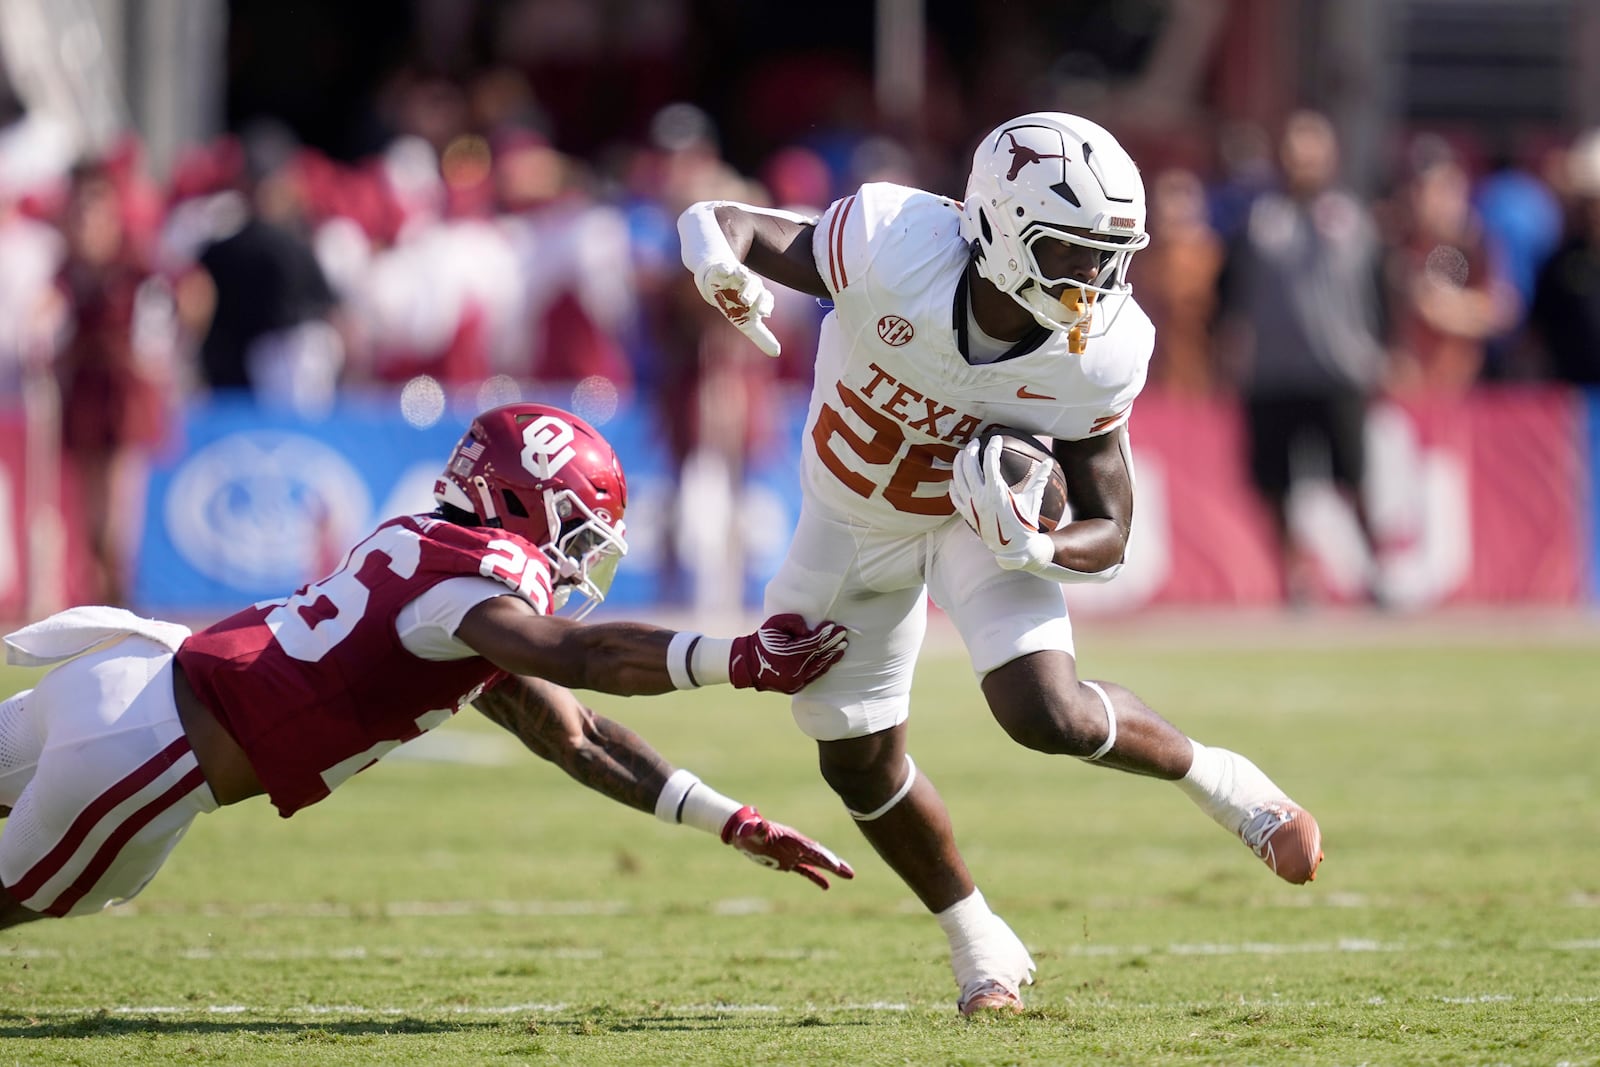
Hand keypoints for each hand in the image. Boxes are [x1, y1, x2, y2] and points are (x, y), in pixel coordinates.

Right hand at [695, 261, 780, 356]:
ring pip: (745, 277)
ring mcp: (737, 276)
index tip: (763, 314)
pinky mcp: (724, 269)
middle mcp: (750, 285)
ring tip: (741, 297)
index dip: (765, 305)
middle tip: (747, 302)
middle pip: (756, 286)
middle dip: (754, 293)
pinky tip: (728, 272)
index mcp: (757, 297)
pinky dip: (727, 269)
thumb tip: (777, 352)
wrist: (717, 283)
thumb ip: (761, 337)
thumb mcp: (747, 323)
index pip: (766, 299)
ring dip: (744, 284)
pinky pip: (726, 267)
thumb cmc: (735, 305)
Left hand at [721, 805, 854, 889]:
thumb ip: (757, 829)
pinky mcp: (789, 862)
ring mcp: (794, 854)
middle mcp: (797, 846)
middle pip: (820, 855)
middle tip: (850, 872)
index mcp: (792, 839)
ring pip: (817, 862)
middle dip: (835, 864)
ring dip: (832, 869)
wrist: (743, 833)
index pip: (811, 849)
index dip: (824, 857)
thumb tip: (758, 824)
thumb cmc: (747, 831)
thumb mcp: (752, 831)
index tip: (836, 865)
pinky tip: (826, 886)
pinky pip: (806, 870)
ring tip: (849, 875)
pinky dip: (817, 877)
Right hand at [729, 613, 848, 692]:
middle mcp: (794, 672)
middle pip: (820, 656)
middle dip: (833, 644)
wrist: (747, 664)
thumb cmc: (762, 641)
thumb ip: (793, 622)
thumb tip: (808, 631)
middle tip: (844, 634)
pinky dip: (823, 666)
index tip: (834, 626)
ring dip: (832, 657)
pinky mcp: (796, 688)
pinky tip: (830, 659)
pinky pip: (813, 676)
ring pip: (819, 668)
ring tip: (842, 647)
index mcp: (788, 656)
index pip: (814, 643)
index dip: (825, 634)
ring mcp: (796, 682)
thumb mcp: (774, 624)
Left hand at [949, 438, 1054, 571]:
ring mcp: (971, 506)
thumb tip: (1048, 462)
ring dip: (959, 463)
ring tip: (963, 454)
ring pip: (958, 478)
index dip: (993, 447)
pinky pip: (955, 497)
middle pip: (970, 466)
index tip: (996, 439)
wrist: (1015, 549)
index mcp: (997, 491)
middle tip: (975, 442)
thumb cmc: (1025, 524)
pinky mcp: (967, 515)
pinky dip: (953, 486)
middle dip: (971, 450)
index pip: (990, 461)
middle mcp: (981, 497)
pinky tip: (954, 479)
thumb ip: (1039, 479)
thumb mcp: (1032, 500)